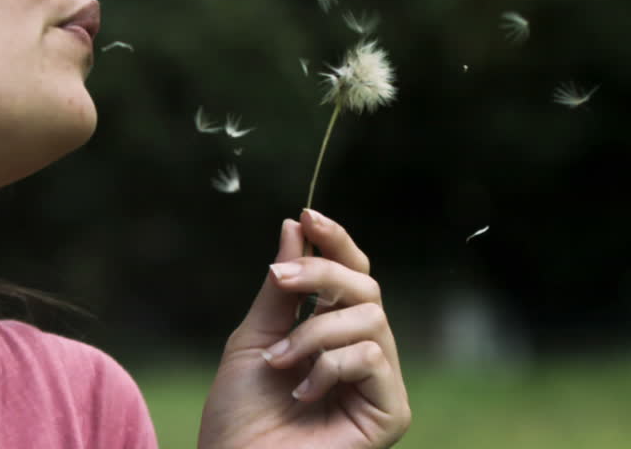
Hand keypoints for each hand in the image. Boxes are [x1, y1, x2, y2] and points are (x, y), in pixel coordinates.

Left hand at [197, 209, 410, 448]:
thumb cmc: (240, 415)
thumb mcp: (255, 339)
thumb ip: (280, 289)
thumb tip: (296, 225)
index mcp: (334, 336)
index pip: (351, 276)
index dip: (336, 242)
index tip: (307, 214)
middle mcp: (363, 356)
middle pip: (366, 287)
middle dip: (320, 274)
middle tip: (280, 282)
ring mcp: (380, 385)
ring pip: (370, 318)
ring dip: (314, 332)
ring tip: (281, 363)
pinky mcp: (390, 413)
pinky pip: (372, 357)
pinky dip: (329, 365)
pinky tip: (303, 393)